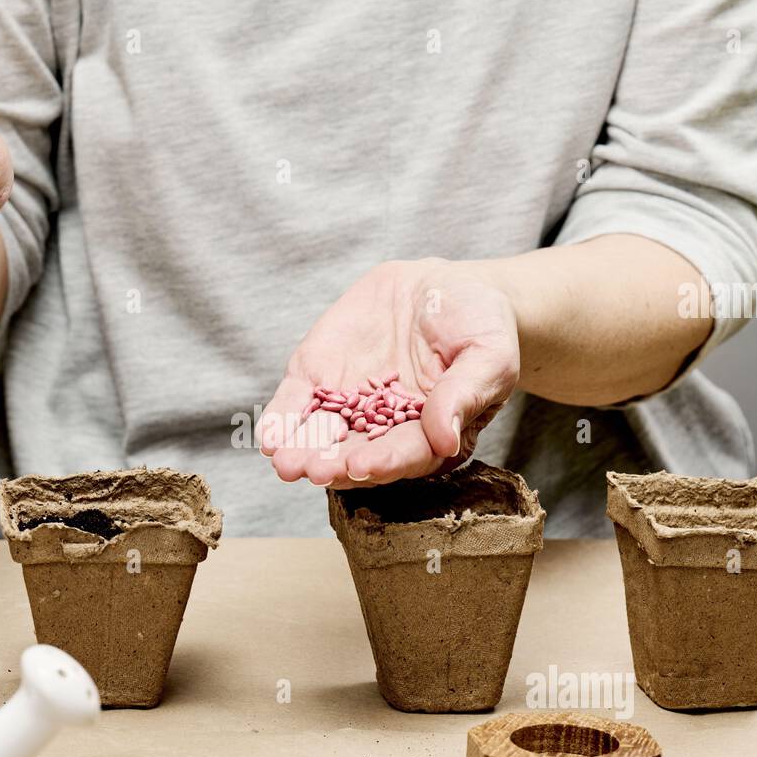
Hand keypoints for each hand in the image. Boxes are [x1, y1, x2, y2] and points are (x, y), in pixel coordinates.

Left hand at [261, 259, 519, 486]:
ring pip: (322, 436)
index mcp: (430, 433)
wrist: (442, 286)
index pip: (406, 455)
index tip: (363, 466)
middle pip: (357, 454)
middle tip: (313, 470)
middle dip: (334, 464)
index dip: (384, 462)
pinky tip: (269, 437)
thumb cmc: (478, 325)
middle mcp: (385, 429)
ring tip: (285, 462)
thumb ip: (464, 394)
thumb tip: (444, 439)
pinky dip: (282, 420)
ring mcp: (349, 406)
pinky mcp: (320, 378)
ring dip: (302, 451)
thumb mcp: (487, 354)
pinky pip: (297, 403)